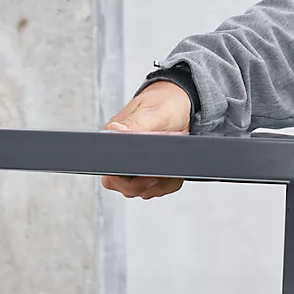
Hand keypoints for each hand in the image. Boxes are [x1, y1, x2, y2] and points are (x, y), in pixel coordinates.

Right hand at [101, 81, 191, 199]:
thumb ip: (133, 126)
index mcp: (115, 140)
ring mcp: (137, 165)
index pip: (111, 176)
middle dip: (147, 183)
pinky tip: (175, 167)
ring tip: (171, 161)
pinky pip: (159, 188)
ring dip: (161, 183)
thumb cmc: (164, 103)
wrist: (182, 104)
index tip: (146, 174)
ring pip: (145, 191)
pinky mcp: (151, 171)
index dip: (127, 182)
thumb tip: (114, 132)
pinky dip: (170, 182)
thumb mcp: (150, 112)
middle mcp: (123, 155)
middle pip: (128, 189)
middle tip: (162, 168)